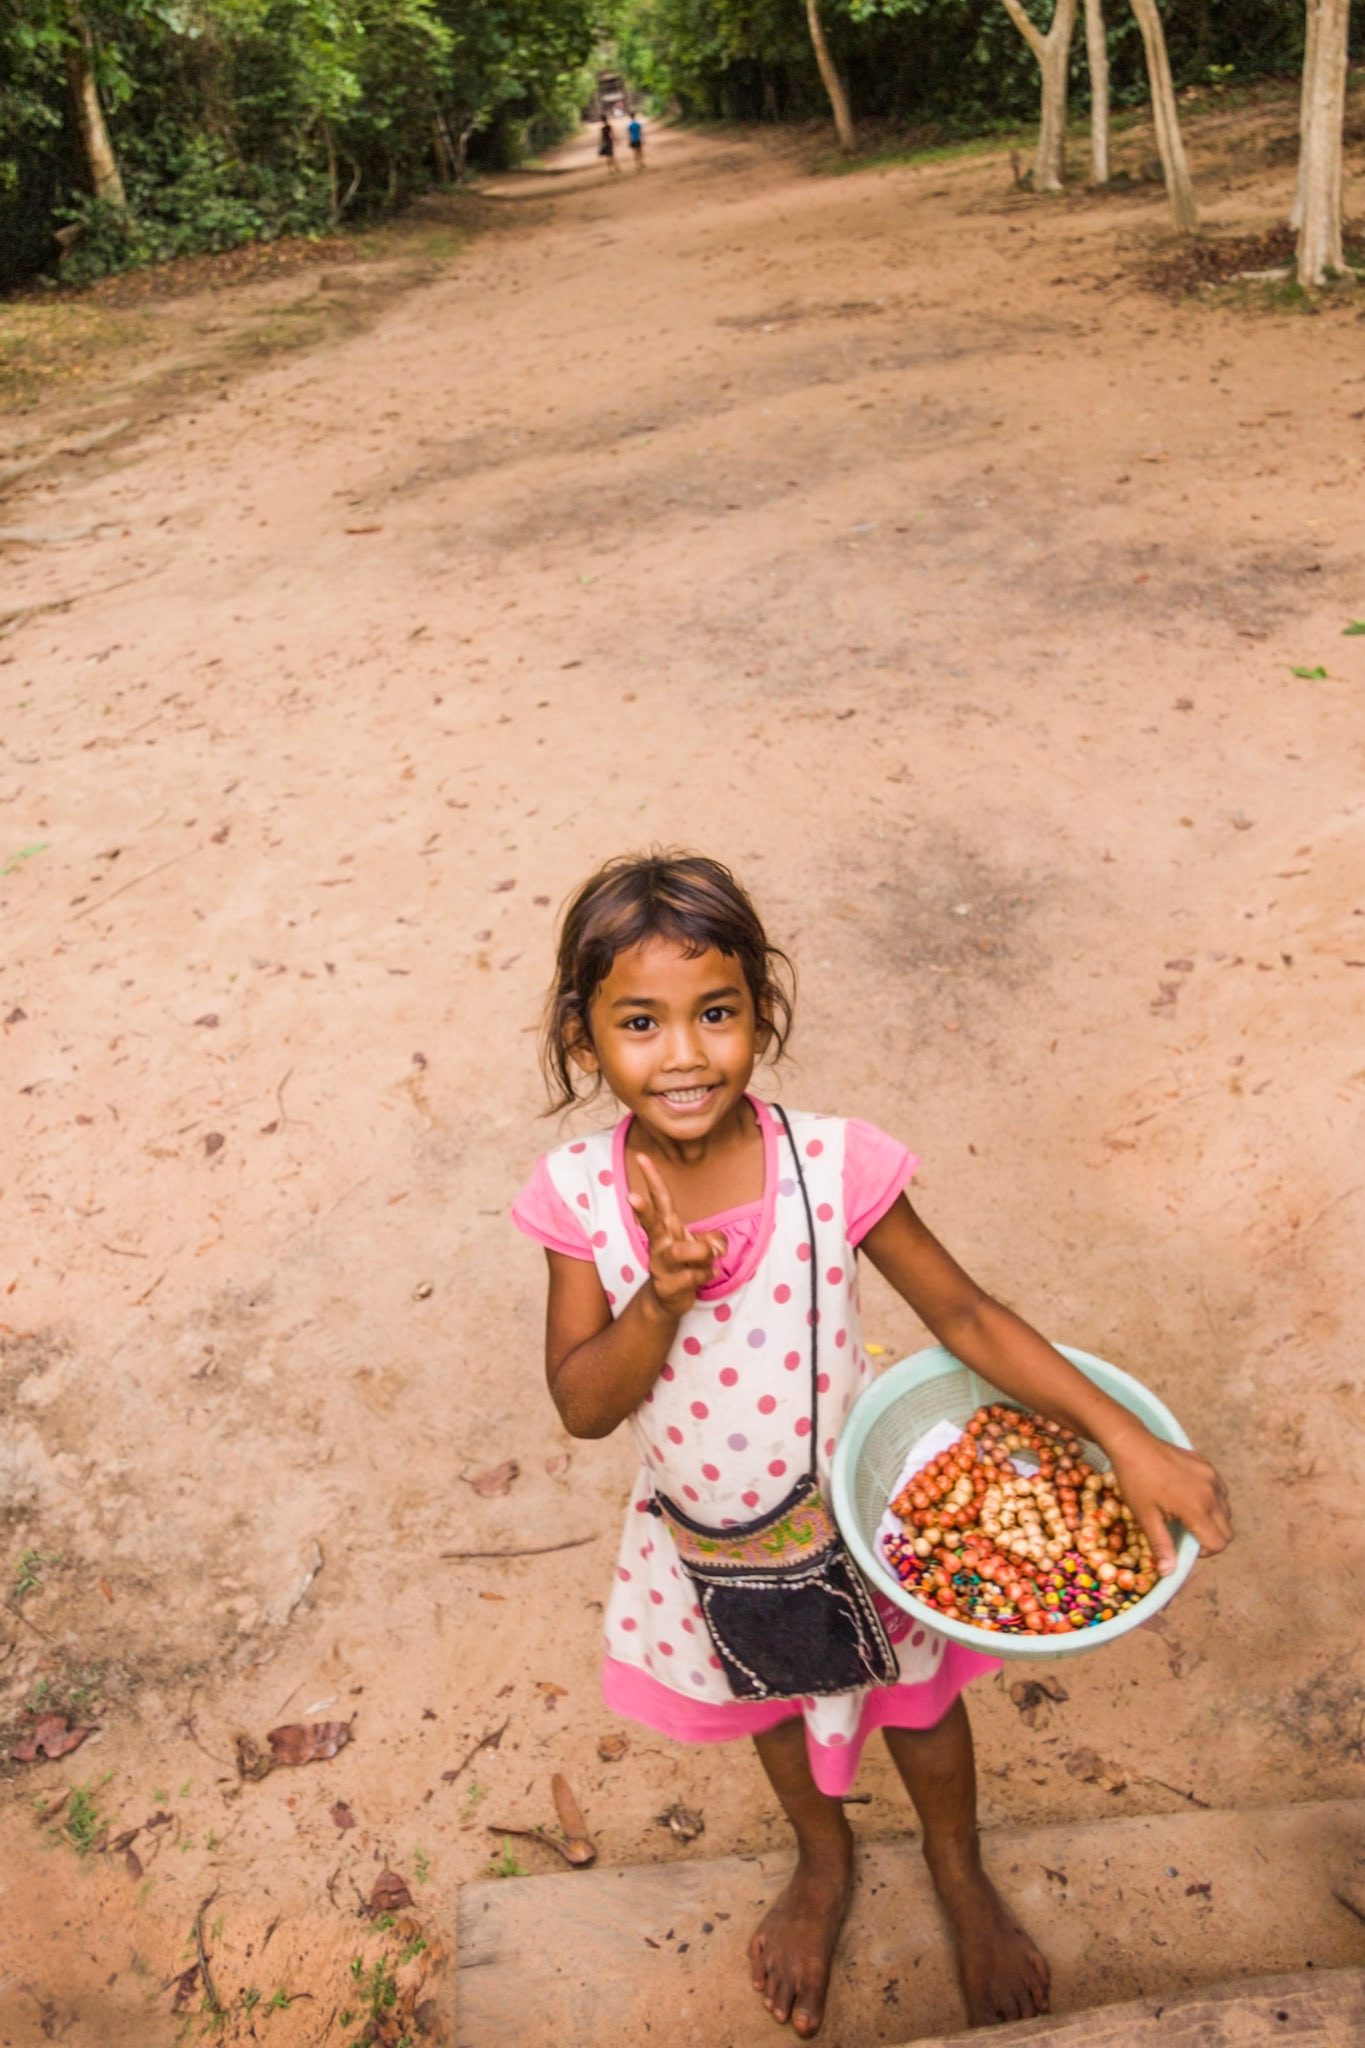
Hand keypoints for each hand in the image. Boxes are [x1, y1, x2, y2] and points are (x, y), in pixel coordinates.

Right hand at [628, 1154, 724, 1320]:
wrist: (670, 1300)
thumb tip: (716, 1247)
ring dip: (700, 1252)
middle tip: (631, 1197)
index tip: (642, 1157)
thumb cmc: (685, 1264)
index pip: (660, 1199)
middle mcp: (659, 1244)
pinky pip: (692, 1276)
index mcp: (667, 1228)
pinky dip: (706, 1274)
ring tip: (710, 1257)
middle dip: (642, 1210)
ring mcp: (660, 1265)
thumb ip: (714, 1240)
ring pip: (678, 1251)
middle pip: (651, 1224)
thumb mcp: (702, 1246)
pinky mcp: (666, 1286)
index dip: (652, 1178)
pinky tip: (707, 1276)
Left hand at [1107, 1430, 1232, 1575]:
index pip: (1219, 1543)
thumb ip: (1161, 1545)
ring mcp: (1212, 1476)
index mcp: (1197, 1508)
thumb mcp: (1145, 1516)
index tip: (1185, 1545)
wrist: (1132, 1444)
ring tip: (1187, 1515)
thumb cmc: (1136, 1481)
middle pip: (1227, 1530)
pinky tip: (1189, 1496)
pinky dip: (1211, 1501)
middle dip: (1211, 1538)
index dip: (1204, 1552)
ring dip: (1213, 1520)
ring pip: (1226, 1511)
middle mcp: (1211, 1492)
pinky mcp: (1208, 1465)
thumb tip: (1169, 1573)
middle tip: (1187, 1533)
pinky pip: (1220, 1491)